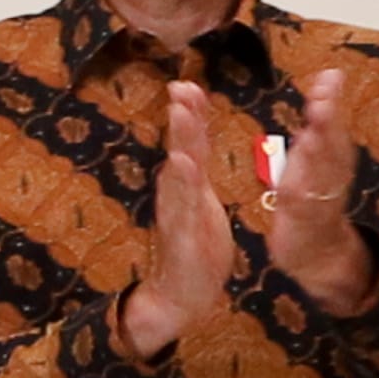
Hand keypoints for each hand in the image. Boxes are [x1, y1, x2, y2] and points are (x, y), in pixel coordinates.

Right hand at [120, 87, 240, 361]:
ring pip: (178, 173)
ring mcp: (177, 216)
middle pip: (181, 150)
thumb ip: (197, 173)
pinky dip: (181, 186)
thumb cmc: (195, 247)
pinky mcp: (181, 238)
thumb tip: (192, 143)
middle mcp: (179, 196)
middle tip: (182, 85)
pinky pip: (181, 209)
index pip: (190, 144)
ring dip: (180, 142)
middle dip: (182, 118)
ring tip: (181, 113)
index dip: (191, 114)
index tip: (189, 83)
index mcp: (188, 188)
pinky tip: (181, 165)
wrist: (182, 294)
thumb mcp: (201, 204)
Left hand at [255, 62, 373, 309]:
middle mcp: (331, 175)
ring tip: (312, 135)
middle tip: (324, 100)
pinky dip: (298, 197)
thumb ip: (325, 120)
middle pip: (332, 146)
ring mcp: (319, 199)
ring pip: (320, 176)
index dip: (333, 101)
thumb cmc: (312, 196)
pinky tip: (291, 186)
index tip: (331, 76)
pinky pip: (301, 209)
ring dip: (317, 157)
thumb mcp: (319, 153)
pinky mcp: (303, 223)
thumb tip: (332, 76)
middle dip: (329, 124)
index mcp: (332, 157)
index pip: (333, 124)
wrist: (320, 252)